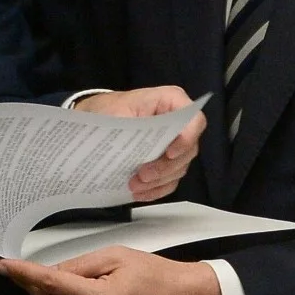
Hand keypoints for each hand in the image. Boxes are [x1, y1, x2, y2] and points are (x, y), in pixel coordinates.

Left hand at [77, 85, 202, 201]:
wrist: (99, 118)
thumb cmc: (109, 109)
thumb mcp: (115, 110)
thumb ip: (126, 124)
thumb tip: (130, 143)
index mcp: (171, 102)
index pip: (194, 120)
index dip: (188, 137)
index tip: (169, 153)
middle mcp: (179, 124)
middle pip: (189, 150)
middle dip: (166, 167)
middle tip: (142, 174)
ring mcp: (175, 145)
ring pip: (179, 168)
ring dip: (158, 181)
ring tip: (133, 185)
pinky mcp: (167, 162)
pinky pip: (170, 181)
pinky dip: (156, 190)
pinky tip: (139, 192)